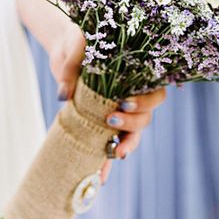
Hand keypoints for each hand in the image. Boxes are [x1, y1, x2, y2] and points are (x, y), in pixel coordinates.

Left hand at [48, 21, 165, 174]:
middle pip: (146, 117)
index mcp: (137, 75)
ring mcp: (119, 111)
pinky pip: (110, 144)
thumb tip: (63, 94)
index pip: (154, 92)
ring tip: (114, 155)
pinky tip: (99, 178)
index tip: (124, 103)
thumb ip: (71, 66)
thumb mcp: (74, 46)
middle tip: (110, 121)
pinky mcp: (102, 122)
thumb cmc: (78, 41)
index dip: (144, 102)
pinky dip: (105, 162)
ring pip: (133, 134)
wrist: (68, 50)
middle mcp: (133, 95)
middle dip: (133, 125)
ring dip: (126, 146)